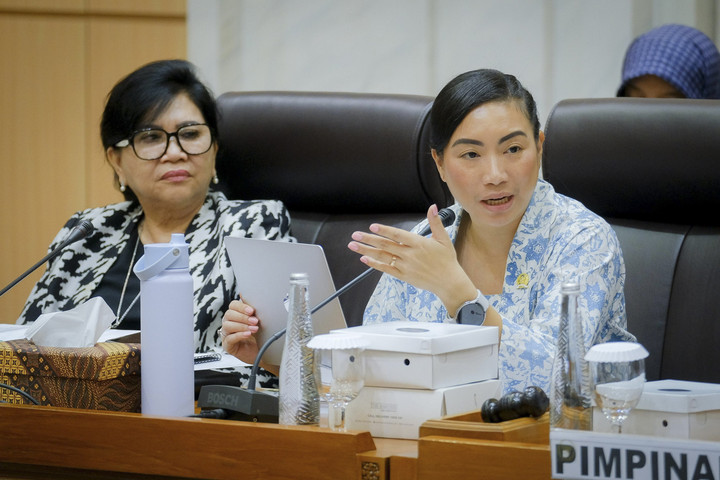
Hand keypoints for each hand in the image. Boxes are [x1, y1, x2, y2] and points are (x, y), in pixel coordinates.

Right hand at [220, 296, 260, 364]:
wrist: (262, 352)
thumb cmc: (259, 335)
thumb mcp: (257, 320)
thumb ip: (252, 310)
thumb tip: (246, 294)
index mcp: (235, 314)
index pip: (233, 305)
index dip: (241, 307)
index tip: (251, 310)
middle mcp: (228, 322)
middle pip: (229, 314)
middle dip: (243, 317)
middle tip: (255, 321)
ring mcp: (226, 334)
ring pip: (227, 326)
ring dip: (242, 326)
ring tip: (254, 329)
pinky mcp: (227, 345)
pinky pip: (229, 338)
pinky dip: (239, 335)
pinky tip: (248, 335)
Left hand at [348, 204, 475, 310]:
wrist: (448, 282)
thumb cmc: (446, 260)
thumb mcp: (443, 239)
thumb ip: (435, 222)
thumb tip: (432, 207)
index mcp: (418, 244)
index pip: (397, 235)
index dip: (384, 231)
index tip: (372, 227)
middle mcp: (410, 255)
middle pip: (386, 245)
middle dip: (368, 239)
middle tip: (355, 235)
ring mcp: (405, 266)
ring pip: (383, 256)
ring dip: (366, 250)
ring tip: (353, 245)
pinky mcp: (403, 276)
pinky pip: (386, 269)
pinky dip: (374, 264)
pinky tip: (364, 258)